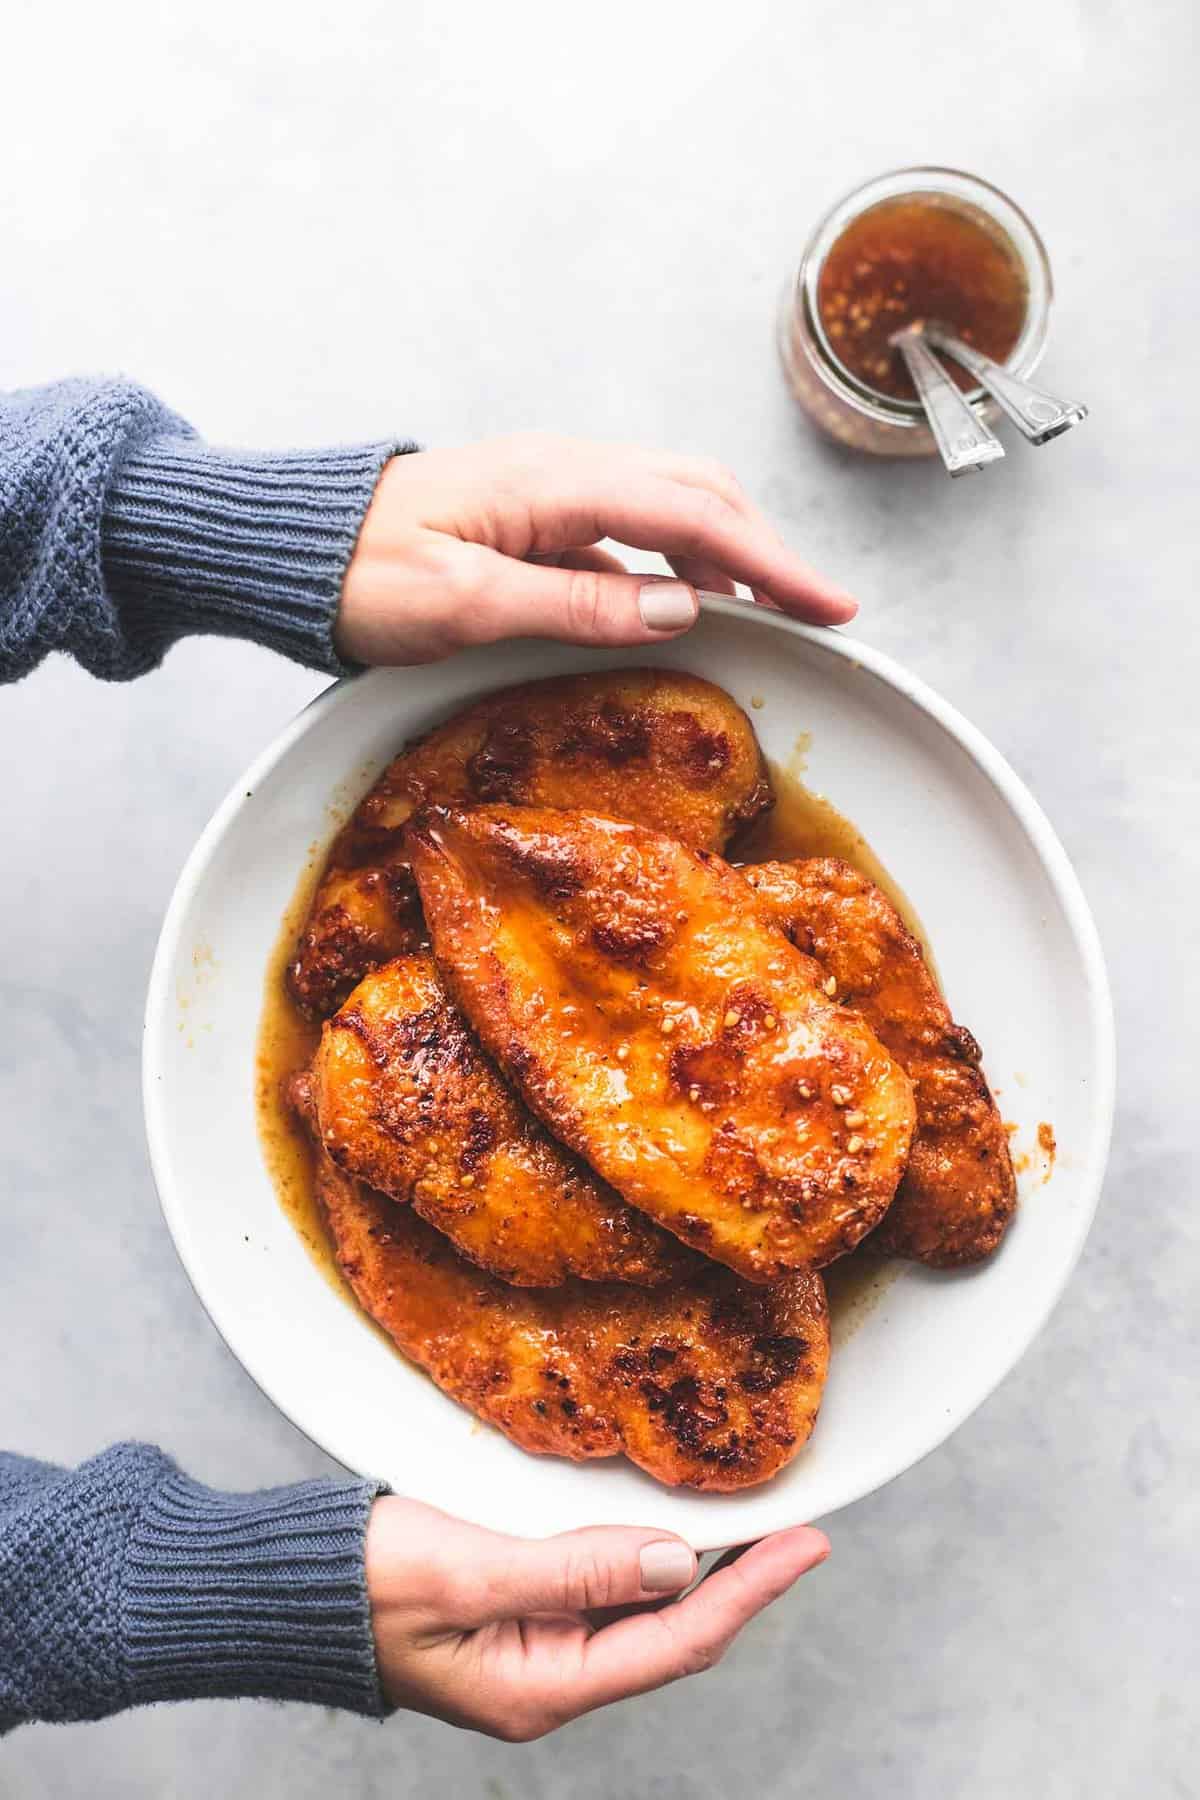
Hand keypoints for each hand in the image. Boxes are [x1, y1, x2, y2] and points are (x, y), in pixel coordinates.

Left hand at [336, 434, 855, 664]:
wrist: (288, 547)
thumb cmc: (356, 574)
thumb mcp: (463, 603)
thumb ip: (575, 604)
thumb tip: (681, 609)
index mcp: (554, 484)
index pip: (694, 517)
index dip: (771, 564)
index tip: (830, 607)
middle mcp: (562, 470)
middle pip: (698, 494)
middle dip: (767, 552)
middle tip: (819, 612)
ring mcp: (549, 489)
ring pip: (668, 506)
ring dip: (725, 555)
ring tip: (766, 615)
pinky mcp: (534, 516)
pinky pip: (628, 531)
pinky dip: (674, 566)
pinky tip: (682, 607)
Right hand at [365, 1496, 828, 1740]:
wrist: (287, 1587)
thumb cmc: (363, 1584)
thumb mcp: (469, 1572)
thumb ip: (574, 1569)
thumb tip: (678, 1561)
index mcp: (542, 1688)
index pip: (676, 1641)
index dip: (749, 1592)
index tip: (806, 1546)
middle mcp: (550, 1677)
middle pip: (672, 1634)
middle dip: (742, 1583)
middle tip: (803, 1530)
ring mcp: (535, 1647)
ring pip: (643, 1612)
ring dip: (703, 1570)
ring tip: (761, 1527)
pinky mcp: (519, 1611)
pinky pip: (604, 1589)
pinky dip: (649, 1557)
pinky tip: (673, 1530)